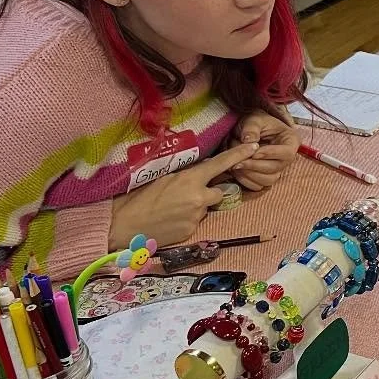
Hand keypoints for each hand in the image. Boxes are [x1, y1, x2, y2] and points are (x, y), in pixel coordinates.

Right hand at [108, 142, 258, 249]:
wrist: (124, 225)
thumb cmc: (138, 197)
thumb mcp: (162, 178)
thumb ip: (185, 175)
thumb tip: (199, 174)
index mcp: (191, 179)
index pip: (221, 164)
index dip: (239, 155)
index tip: (254, 147)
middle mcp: (199, 198)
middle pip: (218, 192)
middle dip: (208, 192)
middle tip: (187, 195)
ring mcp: (197, 216)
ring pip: (205, 208)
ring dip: (196, 207)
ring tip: (172, 209)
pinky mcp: (192, 232)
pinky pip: (196, 222)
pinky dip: (187, 220)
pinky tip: (170, 220)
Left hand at [231, 110, 297, 190]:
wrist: (248, 129)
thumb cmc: (255, 121)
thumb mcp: (253, 118)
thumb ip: (251, 128)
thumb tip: (249, 141)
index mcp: (290, 141)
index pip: (286, 153)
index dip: (270, 154)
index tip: (253, 152)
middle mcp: (286, 158)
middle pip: (275, 169)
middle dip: (255, 166)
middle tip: (238, 161)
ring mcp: (276, 169)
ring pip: (267, 180)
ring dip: (249, 174)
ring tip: (235, 164)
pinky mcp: (265, 177)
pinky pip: (258, 186)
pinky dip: (246, 181)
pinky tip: (236, 171)